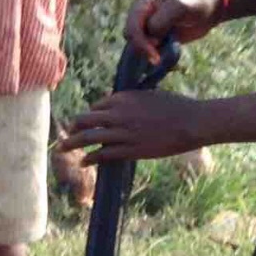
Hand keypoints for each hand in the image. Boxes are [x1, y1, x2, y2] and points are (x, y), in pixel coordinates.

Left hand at [59, 89, 204, 161]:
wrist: (191, 122)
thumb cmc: (176, 106)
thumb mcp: (149, 95)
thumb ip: (131, 100)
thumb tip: (120, 104)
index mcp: (124, 97)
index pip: (97, 105)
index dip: (92, 114)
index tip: (88, 121)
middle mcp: (118, 114)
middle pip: (86, 119)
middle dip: (74, 126)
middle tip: (68, 132)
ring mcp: (123, 133)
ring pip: (89, 137)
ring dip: (73, 143)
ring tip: (63, 148)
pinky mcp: (130, 150)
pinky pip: (103, 154)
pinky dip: (90, 158)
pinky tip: (84, 161)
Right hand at [126, 0, 225, 60]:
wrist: (209, 9)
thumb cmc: (194, 3)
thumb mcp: (179, 6)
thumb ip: (161, 20)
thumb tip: (151, 38)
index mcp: (140, 5)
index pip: (132, 29)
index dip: (141, 44)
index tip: (155, 56)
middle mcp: (139, 17)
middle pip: (131, 40)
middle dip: (143, 51)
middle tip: (159, 59)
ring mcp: (146, 28)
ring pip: (137, 48)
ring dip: (148, 57)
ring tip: (162, 61)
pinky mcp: (155, 39)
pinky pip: (147, 53)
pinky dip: (154, 59)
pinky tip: (165, 63)